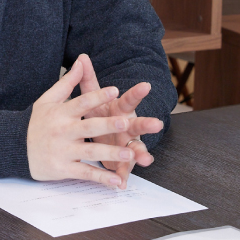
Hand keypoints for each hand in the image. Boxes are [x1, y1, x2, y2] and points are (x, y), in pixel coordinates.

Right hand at [27, 54, 145, 188]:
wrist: (16, 148)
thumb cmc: (37, 122)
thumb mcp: (48, 99)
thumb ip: (68, 82)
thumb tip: (81, 61)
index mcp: (61, 112)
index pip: (82, 102)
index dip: (98, 96)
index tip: (115, 90)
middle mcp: (63, 131)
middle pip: (88, 127)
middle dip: (107, 125)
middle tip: (125, 123)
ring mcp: (63, 151)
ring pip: (90, 151)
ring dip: (110, 154)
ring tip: (129, 155)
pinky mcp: (63, 169)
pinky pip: (85, 173)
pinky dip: (101, 178)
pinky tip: (117, 182)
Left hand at [77, 54, 163, 180]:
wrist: (103, 134)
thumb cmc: (100, 113)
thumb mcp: (92, 97)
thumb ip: (88, 79)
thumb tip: (81, 57)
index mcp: (120, 109)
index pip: (129, 99)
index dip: (137, 92)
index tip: (146, 85)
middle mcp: (128, 126)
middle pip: (138, 124)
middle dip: (147, 124)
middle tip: (157, 124)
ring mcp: (127, 144)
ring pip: (136, 148)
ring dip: (141, 153)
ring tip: (146, 159)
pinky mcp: (122, 160)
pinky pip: (123, 168)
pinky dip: (122, 176)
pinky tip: (122, 183)